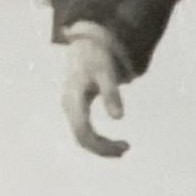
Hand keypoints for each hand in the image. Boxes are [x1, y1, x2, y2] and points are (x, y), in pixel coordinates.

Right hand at [62, 30, 129, 157]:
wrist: (86, 45)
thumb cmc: (96, 57)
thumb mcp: (106, 72)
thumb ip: (111, 94)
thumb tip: (118, 118)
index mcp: (73, 99)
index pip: (83, 131)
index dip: (101, 144)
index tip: (125, 147)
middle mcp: (69, 106)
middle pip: (81, 138)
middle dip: (103, 148)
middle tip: (126, 149)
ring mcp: (71, 108)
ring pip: (82, 136)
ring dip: (101, 146)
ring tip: (124, 148)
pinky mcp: (76, 108)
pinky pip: (84, 130)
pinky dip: (98, 139)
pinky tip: (114, 142)